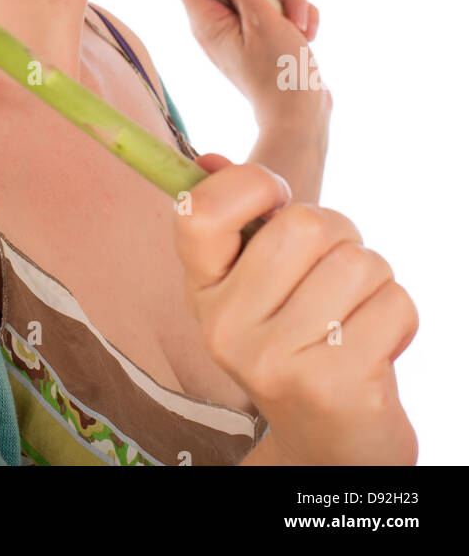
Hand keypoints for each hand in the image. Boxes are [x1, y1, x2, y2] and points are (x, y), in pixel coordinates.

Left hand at [163, 0, 329, 122]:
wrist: (305, 118)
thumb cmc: (278, 74)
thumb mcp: (262, 20)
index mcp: (206, 18)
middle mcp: (220, 20)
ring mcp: (245, 26)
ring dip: (293, 2)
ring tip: (301, 30)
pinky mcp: (266, 33)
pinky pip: (282, 5)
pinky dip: (299, 16)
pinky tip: (307, 36)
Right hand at [175, 154, 419, 466]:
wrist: (327, 441)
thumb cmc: (297, 339)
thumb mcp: (256, 284)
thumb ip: (237, 220)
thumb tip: (209, 158)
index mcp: (202, 291)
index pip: (199, 211)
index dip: (250, 184)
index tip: (277, 197)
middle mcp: (226, 328)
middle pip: (305, 226)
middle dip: (340, 235)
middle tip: (332, 273)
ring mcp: (276, 361)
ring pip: (358, 262)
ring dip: (374, 279)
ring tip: (353, 314)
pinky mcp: (334, 385)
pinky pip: (393, 303)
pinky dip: (398, 315)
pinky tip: (374, 345)